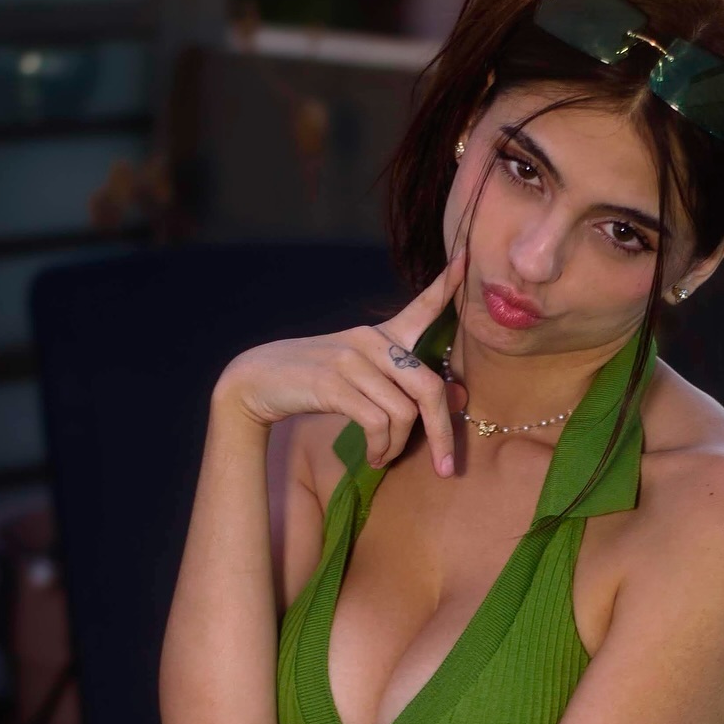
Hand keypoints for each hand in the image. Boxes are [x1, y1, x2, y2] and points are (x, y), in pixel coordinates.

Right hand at [215, 251, 465, 476]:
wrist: (258, 382)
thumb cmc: (314, 383)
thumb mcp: (362, 379)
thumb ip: (404, 385)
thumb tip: (458, 395)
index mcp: (380, 336)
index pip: (420, 308)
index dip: (445, 286)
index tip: (465, 256)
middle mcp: (370, 340)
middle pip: (429, 387)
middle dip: (443, 433)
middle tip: (446, 467)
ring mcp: (351, 359)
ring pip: (403, 413)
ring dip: (397, 447)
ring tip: (383, 457)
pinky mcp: (333, 382)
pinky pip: (377, 423)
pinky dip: (380, 448)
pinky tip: (372, 456)